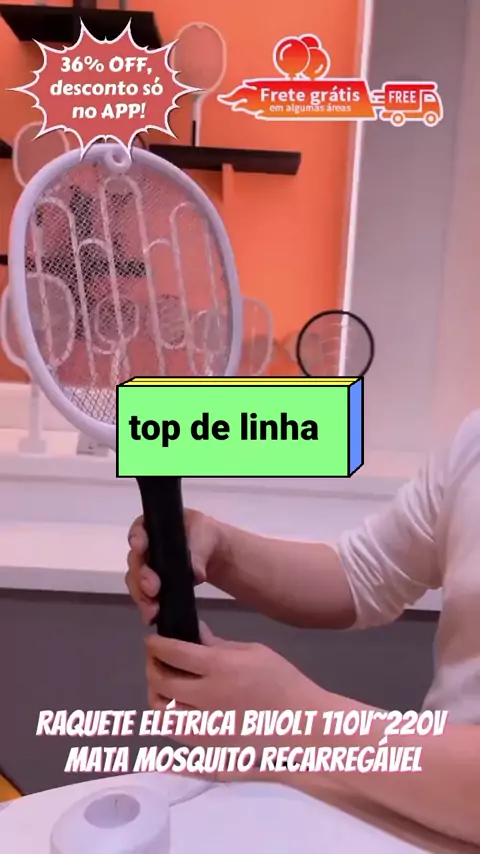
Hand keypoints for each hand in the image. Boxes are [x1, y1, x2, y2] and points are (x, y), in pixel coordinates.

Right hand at [126, 510, 223, 624]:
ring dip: (141, 596)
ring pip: (135, 582)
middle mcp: (144, 548)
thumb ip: (197, 553)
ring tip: (152, 609)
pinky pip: (144, 596)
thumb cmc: (204, 536)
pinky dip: (146, 606)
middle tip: (152, 588)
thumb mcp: (204, 536)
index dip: (137, 539)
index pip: (139, 531)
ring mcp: (146, 568)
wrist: (212, 554)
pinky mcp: (153, 586)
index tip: (139, 546)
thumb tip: (194, 573)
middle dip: (141, 576)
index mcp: (153, 527)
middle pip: (134, 561)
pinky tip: (151, 616)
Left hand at [145, 627, 321, 747]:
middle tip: (155, 658)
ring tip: (162, 683)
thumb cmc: (281, 680)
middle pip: (160, 681)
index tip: (152, 640)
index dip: (156, 644)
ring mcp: (204, 725)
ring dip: (155, 692)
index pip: (173, 653)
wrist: (299, 723)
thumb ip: (218, 644)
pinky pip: (174, 731)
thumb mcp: (253, 651)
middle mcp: (205, 697)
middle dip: (152, 665)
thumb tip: (195, 634)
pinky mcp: (207, 745)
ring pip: (161, 710)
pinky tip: (175, 705)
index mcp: (218, 668)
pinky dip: (167, 716)